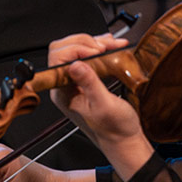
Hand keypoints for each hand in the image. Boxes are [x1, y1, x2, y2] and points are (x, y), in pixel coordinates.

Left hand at [47, 33, 152, 178]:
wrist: (124, 140)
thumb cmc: (115, 129)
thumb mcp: (104, 105)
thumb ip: (89, 83)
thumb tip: (75, 64)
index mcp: (63, 92)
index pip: (57, 59)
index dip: (75, 49)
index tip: (96, 50)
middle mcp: (65, 85)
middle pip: (64, 50)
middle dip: (86, 42)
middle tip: (105, 46)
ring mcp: (76, 81)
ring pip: (77, 50)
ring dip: (96, 43)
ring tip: (113, 44)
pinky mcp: (87, 79)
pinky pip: (88, 56)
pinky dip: (100, 47)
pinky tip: (112, 46)